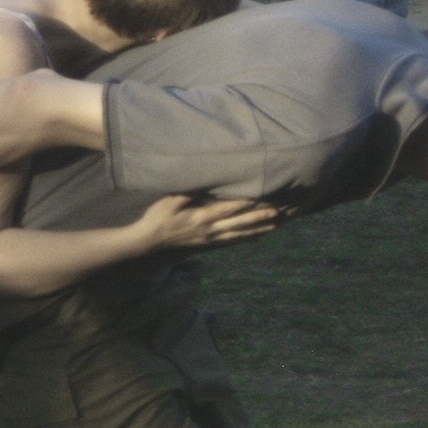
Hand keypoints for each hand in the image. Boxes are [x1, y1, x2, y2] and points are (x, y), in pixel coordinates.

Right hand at [140, 194, 280, 251]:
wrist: (150, 244)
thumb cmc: (158, 218)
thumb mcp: (170, 201)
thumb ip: (188, 192)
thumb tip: (205, 181)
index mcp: (200, 217)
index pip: (227, 209)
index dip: (244, 204)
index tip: (261, 199)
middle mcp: (209, 230)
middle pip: (239, 224)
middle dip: (258, 218)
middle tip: (277, 213)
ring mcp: (210, 240)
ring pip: (239, 235)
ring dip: (258, 230)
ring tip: (275, 226)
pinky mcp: (208, 246)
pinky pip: (232, 243)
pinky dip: (247, 239)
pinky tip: (257, 237)